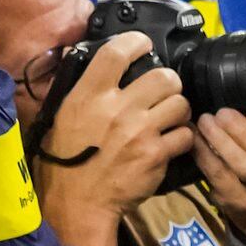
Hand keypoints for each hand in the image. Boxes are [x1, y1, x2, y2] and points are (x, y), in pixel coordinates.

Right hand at [34, 32, 189, 245]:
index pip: (117, 53)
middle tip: (164, 92)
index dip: (137, 42)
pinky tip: (172, 143)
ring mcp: (139, 131)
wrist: (77, 203)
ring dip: (179, 110)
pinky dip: (183, 139)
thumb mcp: (61, 117)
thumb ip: (80, 89)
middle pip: (164, 77)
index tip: (144, 45)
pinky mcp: (156, 155)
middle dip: (169, 82)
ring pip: (180, 103)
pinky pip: (185, 135)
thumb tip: (81, 58)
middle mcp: (116, 108)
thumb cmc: (65, 161)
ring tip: (170, 118)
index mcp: (89, 95)